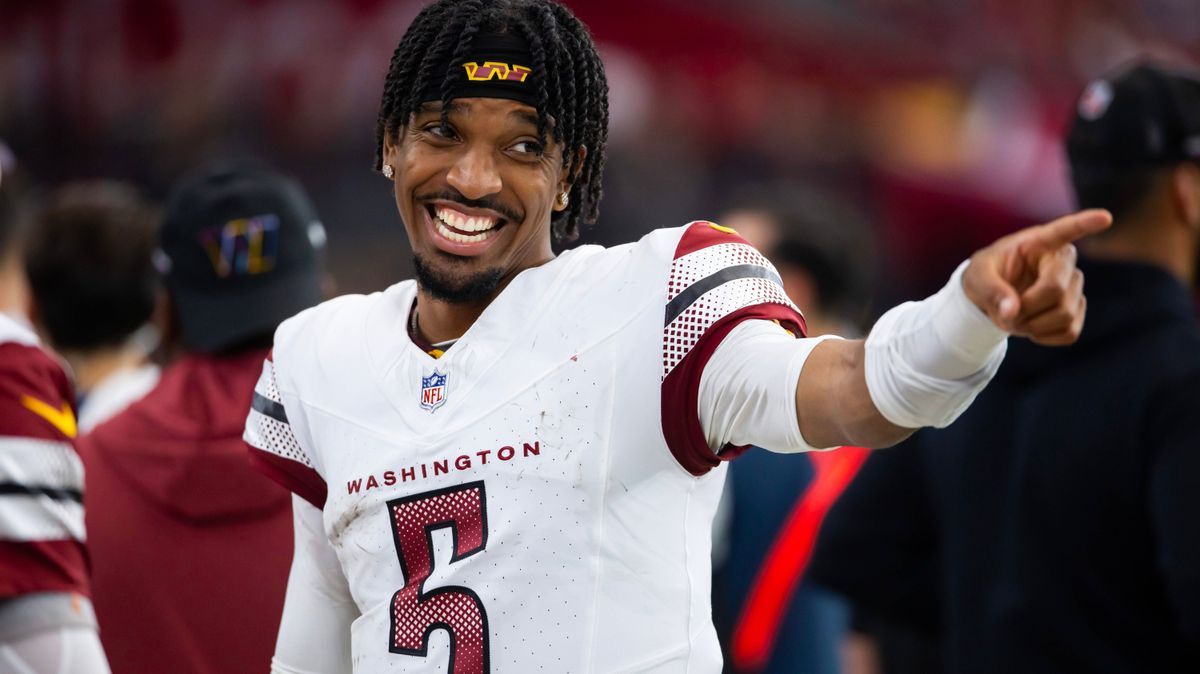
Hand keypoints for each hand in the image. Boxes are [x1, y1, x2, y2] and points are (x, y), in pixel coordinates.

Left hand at [962, 209, 1111, 345]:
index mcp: (1038, 243)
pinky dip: (1044, 337)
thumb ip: (991, 291)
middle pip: (1056, 289)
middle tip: (1004, 311)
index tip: (1104, 217)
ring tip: (1015, 318)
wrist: (991, 301)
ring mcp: (1073, 286)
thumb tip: (1012, 312)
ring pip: (1065, 314)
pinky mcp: (1076, 311)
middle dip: (1026, 307)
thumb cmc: (984, 279)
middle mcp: (1062, 261)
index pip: (1064, 230)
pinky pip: (1070, 332)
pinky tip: (1031, 327)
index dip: (1085, 224)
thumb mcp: (976, 278)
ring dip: (1033, 324)